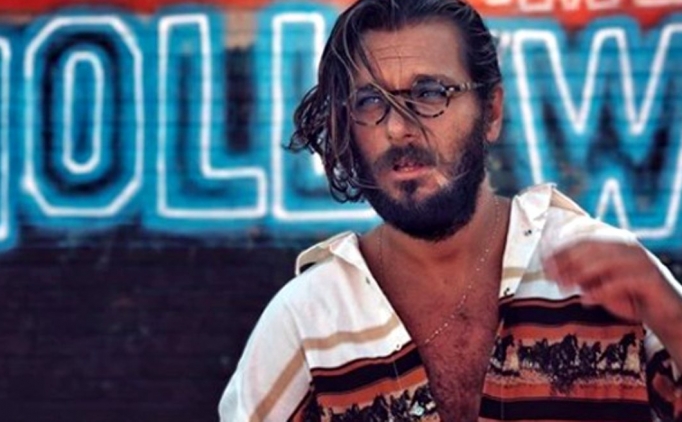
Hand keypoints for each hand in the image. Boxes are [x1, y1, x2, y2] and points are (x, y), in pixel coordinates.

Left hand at [542, 240, 671, 322]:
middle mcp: (627, 247)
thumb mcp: (600, 284)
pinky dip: (601, 290)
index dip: (561, 251)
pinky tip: (587, 299)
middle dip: (567, 261)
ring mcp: (640, 261)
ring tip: (565, 287)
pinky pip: (622, 280)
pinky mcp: (650, 278)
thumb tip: (552, 270)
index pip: (583, 241)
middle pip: (591, 248)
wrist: (666, 313)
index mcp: (614, 244)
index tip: (543, 264)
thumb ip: (580, 275)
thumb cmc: (629, 296)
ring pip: (606, 260)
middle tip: (551, 277)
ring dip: (581, 273)